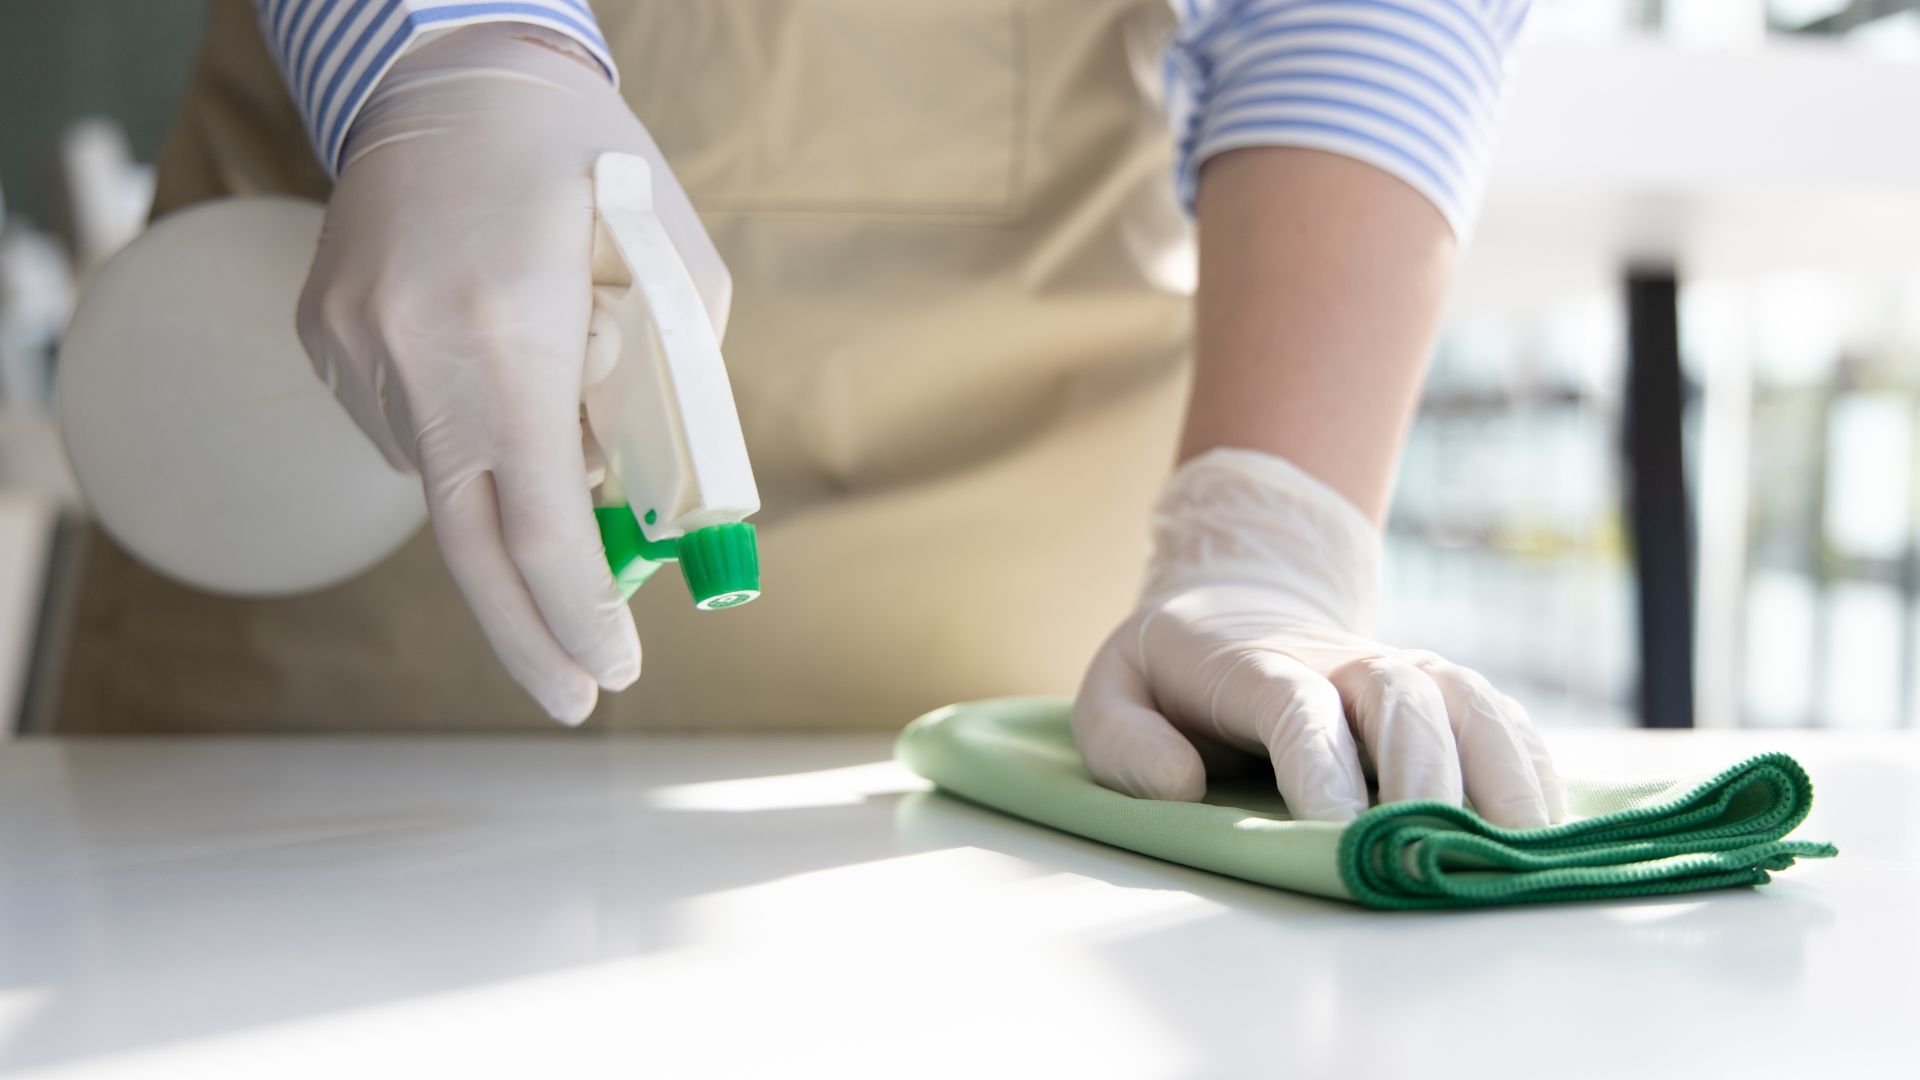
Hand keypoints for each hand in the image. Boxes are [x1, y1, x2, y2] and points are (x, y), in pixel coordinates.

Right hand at [297, 24, 730, 722]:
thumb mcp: (672, 272)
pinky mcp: (323, 336)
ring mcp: (351, 348)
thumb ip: (668, 397)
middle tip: (575, 697)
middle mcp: (409, 353)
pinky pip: (406, 429)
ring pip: (441, 480)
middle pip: (467, 547)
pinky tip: (490, 372)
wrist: (450, 67)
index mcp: (505, 336)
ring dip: (507, 493)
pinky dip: (465, 437)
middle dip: (527, 636)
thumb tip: (639, 505)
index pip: (541, 525)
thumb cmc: (590, 161)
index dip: (580, 615)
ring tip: (557, 406)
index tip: (615, 673)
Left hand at [1072, 448, 1566, 826]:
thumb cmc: (1171, 674)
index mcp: (1256, 663)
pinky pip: (1501, 719)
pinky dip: (1529, 767)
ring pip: (1467, 702)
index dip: (1323, 765)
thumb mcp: (1114, 692)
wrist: (1238, 607)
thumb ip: (1125, 739)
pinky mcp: (1442, 692)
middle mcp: (1343, 660)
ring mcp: (1401, 670)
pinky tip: (1544, 826)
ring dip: (1499, 771)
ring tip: (1519, 846)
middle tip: (1432, 853)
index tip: (1340, 832)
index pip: (1299, 707)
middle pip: (1401, 699)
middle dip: (1423, 775)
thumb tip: (1180, 785)